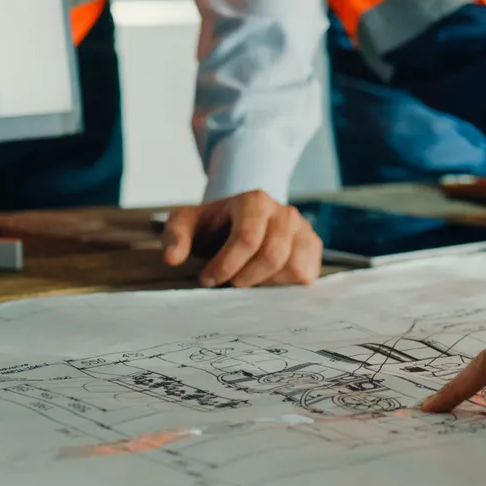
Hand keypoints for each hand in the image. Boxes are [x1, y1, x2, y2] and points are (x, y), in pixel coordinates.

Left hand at [161, 190, 321, 287]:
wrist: (239, 222)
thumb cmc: (213, 226)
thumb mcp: (187, 224)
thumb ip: (175, 237)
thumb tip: (172, 258)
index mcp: (255, 200)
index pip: (247, 239)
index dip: (226, 265)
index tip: (207, 279)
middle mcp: (285, 212)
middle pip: (272, 256)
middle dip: (245, 278)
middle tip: (228, 283)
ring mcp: (303, 229)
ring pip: (292, 268)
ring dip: (265, 283)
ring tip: (247, 279)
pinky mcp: (313, 248)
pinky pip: (306, 275)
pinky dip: (284, 285)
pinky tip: (265, 280)